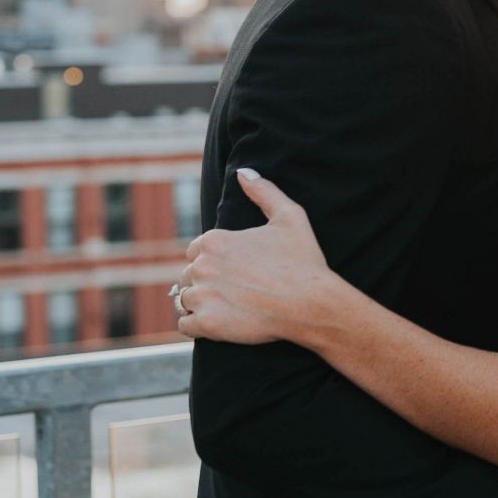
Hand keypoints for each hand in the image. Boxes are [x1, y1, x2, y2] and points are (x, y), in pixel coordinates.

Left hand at [175, 169, 342, 346]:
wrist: (312, 303)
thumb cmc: (303, 262)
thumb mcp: (290, 217)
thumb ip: (263, 191)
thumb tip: (243, 172)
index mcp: (216, 240)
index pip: (195, 251)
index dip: (213, 261)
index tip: (233, 272)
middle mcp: (203, 266)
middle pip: (188, 275)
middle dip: (206, 283)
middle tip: (233, 292)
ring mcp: (203, 296)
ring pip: (185, 300)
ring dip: (200, 305)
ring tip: (226, 308)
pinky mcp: (208, 324)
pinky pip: (185, 325)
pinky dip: (196, 325)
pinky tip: (216, 323)